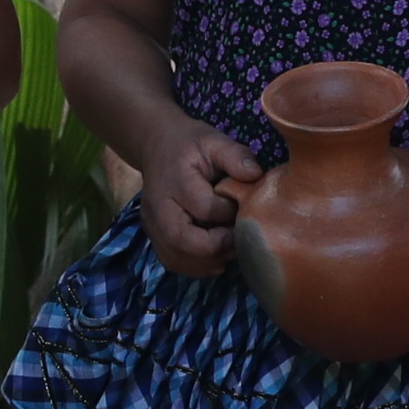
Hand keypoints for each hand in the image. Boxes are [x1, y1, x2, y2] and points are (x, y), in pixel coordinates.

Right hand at [139, 120, 267, 280]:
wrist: (158, 147)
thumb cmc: (191, 145)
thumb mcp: (214, 141)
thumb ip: (236, 156)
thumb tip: (256, 175)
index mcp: (176, 182)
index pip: (205, 209)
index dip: (230, 214)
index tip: (242, 207)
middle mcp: (158, 207)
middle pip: (183, 241)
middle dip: (217, 247)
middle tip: (238, 239)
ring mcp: (152, 225)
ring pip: (176, 258)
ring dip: (207, 261)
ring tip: (228, 250)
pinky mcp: (153, 236)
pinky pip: (172, 262)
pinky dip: (195, 266)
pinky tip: (214, 257)